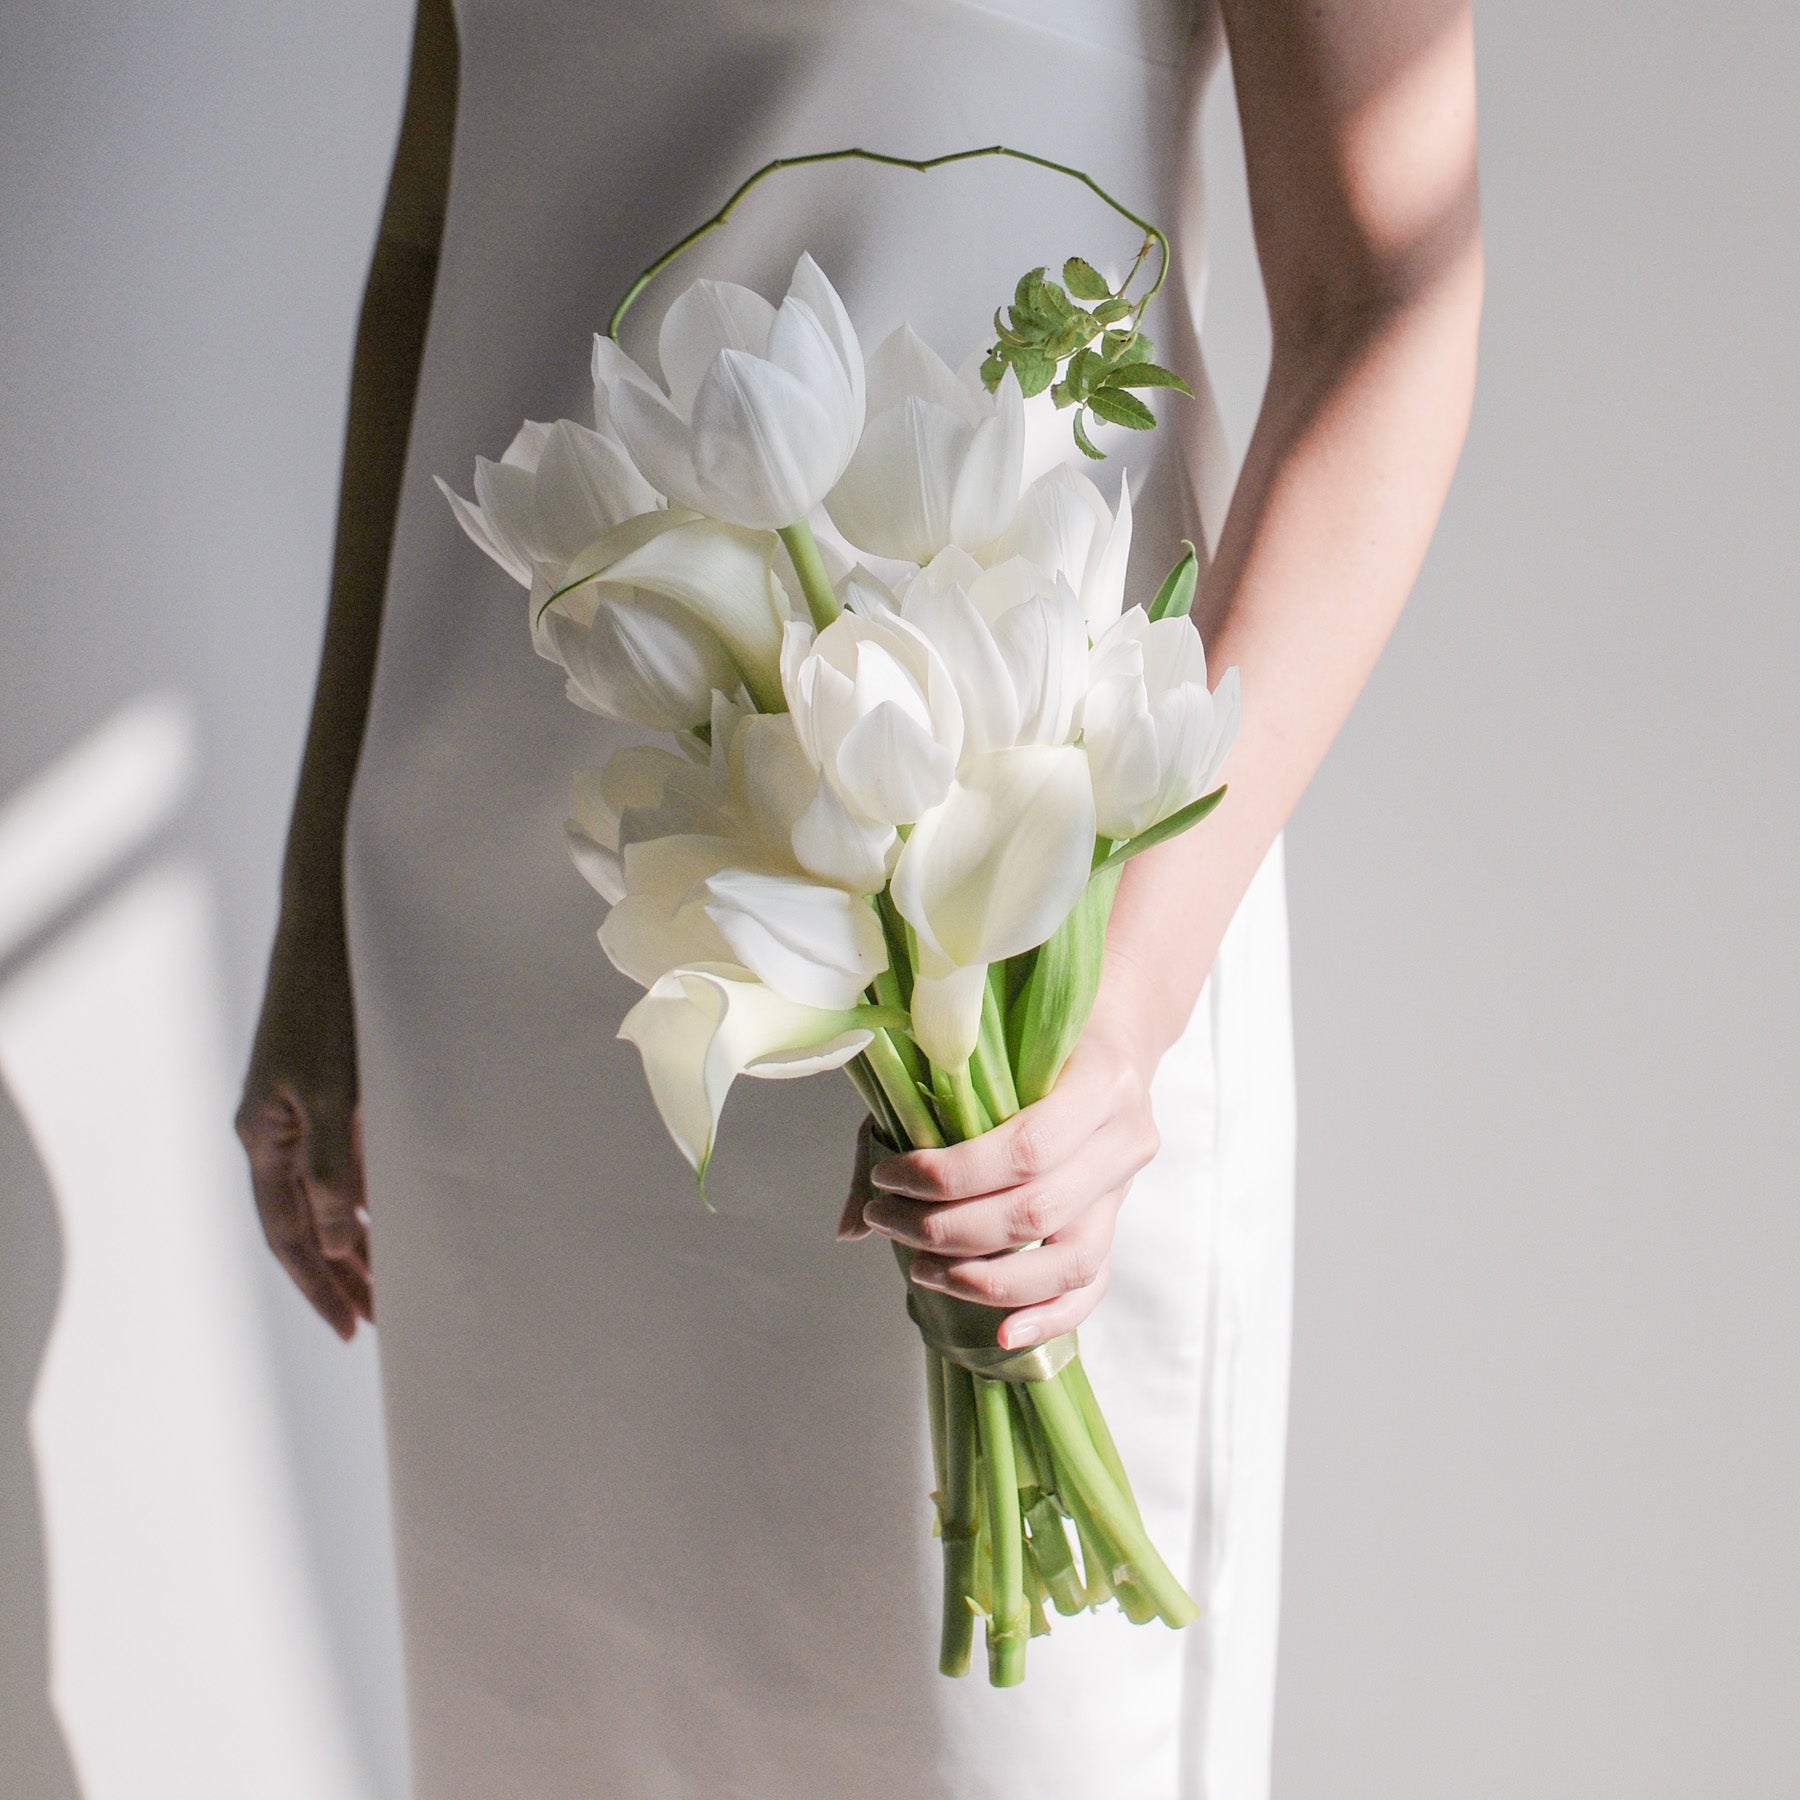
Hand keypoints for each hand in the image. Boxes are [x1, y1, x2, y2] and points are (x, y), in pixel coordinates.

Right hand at [235, 911, 371, 1338]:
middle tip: (380, 1322)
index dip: (320, 1282)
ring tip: (393, 1282)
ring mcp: (300, 1107)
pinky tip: (395, 1212)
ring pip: (324, 1193)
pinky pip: (343, 1158)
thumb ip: (331, 1165)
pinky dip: (364, 1193)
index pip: (287, 1234)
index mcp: (264, 1137)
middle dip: (339, 1273)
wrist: (332, 929)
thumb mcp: (332, 1089)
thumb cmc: (330, 1003)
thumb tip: (332, 1240)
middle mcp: (276, 1129)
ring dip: (354, 1238)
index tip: (355, 1328)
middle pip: (303, 1223)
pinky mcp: (329, 1084)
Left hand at [839, 1022, 1161, 1350]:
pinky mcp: (1116, 1221)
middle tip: (889, 1220)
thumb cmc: (1031, 1036)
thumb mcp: (979, 1052)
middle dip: (949, 1228)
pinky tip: (1002, 1335)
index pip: (1025, 1149)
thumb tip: (852, 1226)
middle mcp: (1123, 1137)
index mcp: (1100, 1079)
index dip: (949, 1174)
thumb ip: (912, 1121)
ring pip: (1070, 1260)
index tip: (889, 1174)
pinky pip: (1092, 1284)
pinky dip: (1048, 1317)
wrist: (1112, 1031)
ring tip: (923, 1270)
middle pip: (1037, 1210)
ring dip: (987, 1278)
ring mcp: (1125, 1186)